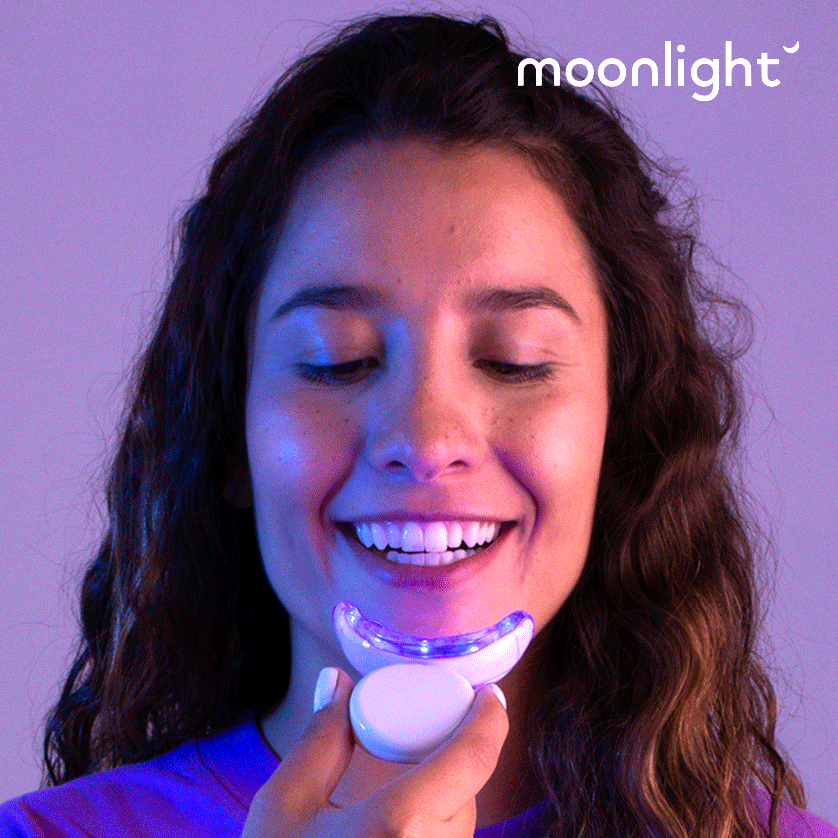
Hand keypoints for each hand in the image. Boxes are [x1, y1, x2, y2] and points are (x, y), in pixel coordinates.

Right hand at [242, 668, 508, 837]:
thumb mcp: (283, 807)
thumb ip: (320, 738)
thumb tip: (337, 682)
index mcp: (398, 826)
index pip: (472, 758)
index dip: (489, 719)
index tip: (488, 695)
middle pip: (465, 795)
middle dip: (445, 763)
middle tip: (411, 743)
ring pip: (459, 830)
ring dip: (438, 805)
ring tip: (386, 802)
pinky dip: (428, 835)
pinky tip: (388, 836)